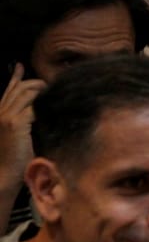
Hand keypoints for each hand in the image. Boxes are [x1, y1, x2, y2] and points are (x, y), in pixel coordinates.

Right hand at [0, 65, 44, 191]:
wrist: (3, 174)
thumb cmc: (13, 159)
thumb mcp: (17, 135)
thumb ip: (24, 121)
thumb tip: (39, 112)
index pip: (7, 90)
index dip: (14, 77)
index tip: (19, 67)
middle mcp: (0, 112)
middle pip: (19, 88)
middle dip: (35, 83)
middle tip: (47, 83)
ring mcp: (7, 117)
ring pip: (26, 93)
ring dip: (40, 90)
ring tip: (51, 91)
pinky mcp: (16, 124)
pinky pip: (32, 106)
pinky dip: (43, 104)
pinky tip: (52, 106)